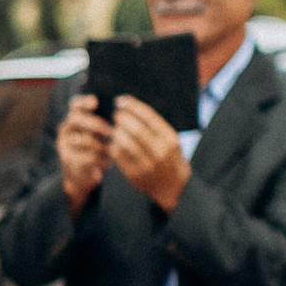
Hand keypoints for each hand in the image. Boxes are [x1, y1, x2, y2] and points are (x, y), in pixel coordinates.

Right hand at [57, 99, 113, 207]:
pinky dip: (101, 160)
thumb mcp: (97, 136)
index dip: (84, 101)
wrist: (80, 178)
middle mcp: (66, 129)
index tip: (96, 102)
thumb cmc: (94, 151)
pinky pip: (87, 157)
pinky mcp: (68, 160)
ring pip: (85, 139)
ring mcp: (65, 145)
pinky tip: (108, 164)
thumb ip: (104, 123)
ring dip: (102, 146)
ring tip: (112, 152)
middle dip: (95, 124)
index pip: (75, 105)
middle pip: (77, 119)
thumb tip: (122, 113)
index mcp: (74, 119)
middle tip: (110, 131)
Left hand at [106, 93, 190, 211]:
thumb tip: (129, 105)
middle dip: (123, 119)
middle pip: (136, 130)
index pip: (149, 117)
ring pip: (125, 143)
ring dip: (116, 132)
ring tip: (114, 128)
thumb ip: (154, 124)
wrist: (173, 185)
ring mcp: (148, 165)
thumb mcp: (169, 139)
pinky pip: (119, 157)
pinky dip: (113, 146)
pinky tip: (112, 141)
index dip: (132, 107)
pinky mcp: (135, 175)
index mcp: (170, 139)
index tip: (121, 101)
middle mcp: (160, 152)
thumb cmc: (168, 155)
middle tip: (116, 114)